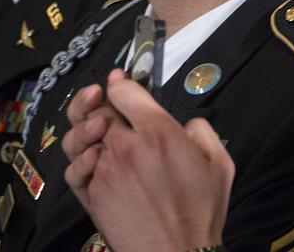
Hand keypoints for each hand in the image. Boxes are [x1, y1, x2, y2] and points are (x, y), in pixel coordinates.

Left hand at [63, 69, 234, 251]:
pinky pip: (73, 167)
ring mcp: (105, 170)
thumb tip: (187, 124)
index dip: (120, 82)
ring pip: (79, 135)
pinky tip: (93, 157)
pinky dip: (79, 158)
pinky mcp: (92, 194)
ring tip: (95, 126)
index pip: (124, 91)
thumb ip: (202, 131)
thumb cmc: (200, 213)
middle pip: (97, 108)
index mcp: (159, 133)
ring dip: (83, 124)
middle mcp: (127, 147)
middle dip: (98, 98)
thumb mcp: (219, 163)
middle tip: (102, 97)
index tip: (120, 81)